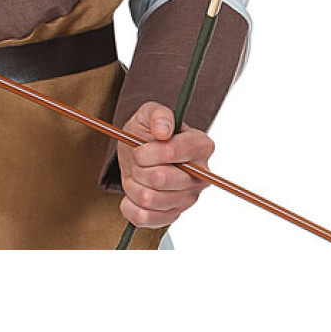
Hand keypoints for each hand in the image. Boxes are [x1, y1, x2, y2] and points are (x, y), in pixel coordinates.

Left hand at [116, 102, 214, 227]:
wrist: (139, 153)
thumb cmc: (149, 132)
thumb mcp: (149, 113)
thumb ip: (158, 114)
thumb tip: (163, 130)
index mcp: (201, 146)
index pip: (172, 152)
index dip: (148, 150)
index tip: (140, 147)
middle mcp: (200, 176)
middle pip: (159, 178)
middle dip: (138, 166)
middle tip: (138, 160)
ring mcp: (188, 199)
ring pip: (148, 199)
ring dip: (133, 184)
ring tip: (137, 173)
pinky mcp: (172, 216)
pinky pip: (143, 218)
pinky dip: (129, 205)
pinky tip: (134, 192)